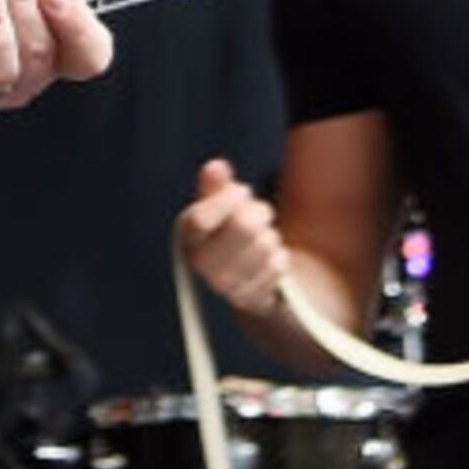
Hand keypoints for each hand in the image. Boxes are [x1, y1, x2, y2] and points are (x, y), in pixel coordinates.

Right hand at [175, 159, 292, 318]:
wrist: (245, 276)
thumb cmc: (230, 231)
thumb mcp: (221, 204)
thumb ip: (218, 185)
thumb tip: (215, 167)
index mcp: (188, 235)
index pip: (202, 217)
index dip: (230, 198)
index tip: (241, 192)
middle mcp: (200, 264)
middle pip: (242, 226)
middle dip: (259, 213)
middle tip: (258, 215)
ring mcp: (224, 286)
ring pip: (265, 244)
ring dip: (270, 237)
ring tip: (262, 239)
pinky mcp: (249, 300)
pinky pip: (278, 266)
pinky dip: (279, 258)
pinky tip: (268, 261)